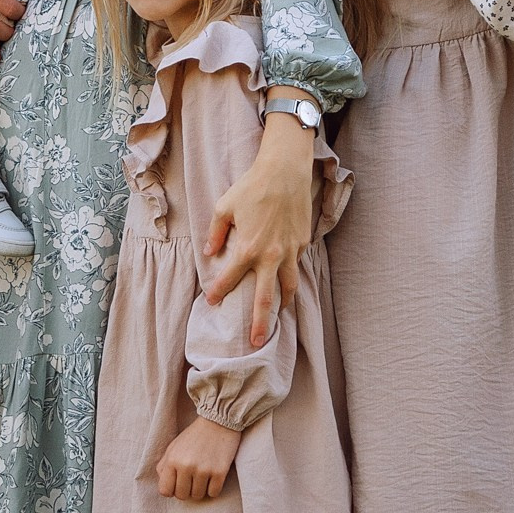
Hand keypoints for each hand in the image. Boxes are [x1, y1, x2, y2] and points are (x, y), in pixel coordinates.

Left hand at [156, 416, 242, 501]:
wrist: (219, 421)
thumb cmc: (194, 435)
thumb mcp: (174, 446)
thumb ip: (164, 465)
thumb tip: (164, 485)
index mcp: (173, 460)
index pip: (165, 491)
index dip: (171, 489)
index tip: (178, 483)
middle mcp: (186, 466)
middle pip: (182, 496)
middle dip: (186, 490)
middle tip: (192, 479)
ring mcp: (204, 470)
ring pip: (198, 496)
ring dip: (200, 489)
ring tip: (203, 476)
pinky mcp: (220, 472)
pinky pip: (213, 493)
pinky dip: (213, 488)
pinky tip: (213, 476)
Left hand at [204, 98, 317, 346]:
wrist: (285, 171)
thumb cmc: (252, 186)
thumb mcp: (224, 206)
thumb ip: (216, 233)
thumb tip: (210, 253)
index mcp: (248, 248)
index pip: (230, 279)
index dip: (218, 291)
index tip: (210, 301)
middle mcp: (271, 255)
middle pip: (266, 299)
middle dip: (260, 323)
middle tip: (255, 342)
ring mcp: (291, 251)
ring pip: (289, 287)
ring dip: (283, 304)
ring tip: (279, 316)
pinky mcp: (303, 243)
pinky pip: (297, 266)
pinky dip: (292, 277)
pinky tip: (288, 282)